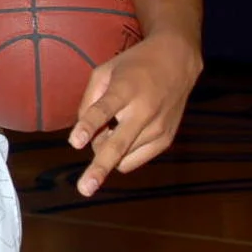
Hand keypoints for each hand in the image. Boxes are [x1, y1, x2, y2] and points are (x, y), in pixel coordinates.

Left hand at [67, 32, 202, 196]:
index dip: (88, 126)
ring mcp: (158, 128)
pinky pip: (134, 160)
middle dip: (99, 168)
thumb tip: (81, 133)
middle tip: (85, 189)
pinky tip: (122, 134)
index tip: (75, 142)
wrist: (177, 62)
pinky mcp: (166, 139)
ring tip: (110, 127)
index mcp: (125, 89)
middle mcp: (144, 111)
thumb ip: (89, 100)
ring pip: (122, 156)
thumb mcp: (104, 71)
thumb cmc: (133, 65)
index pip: (103, 111)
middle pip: (117, 145)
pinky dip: (122, 154)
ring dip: (106, 149)